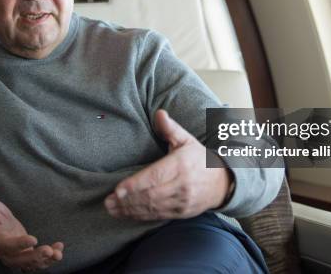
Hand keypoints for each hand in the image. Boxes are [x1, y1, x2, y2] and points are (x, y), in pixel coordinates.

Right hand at [0, 197, 63, 271]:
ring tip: (58, 254)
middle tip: (48, 251)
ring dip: (45, 261)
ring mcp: (16, 256)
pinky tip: (59, 249)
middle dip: (35, 257)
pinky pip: (37, 261)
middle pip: (20, 260)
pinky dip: (49, 258)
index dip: (20, 244)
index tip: (34, 239)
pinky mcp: (25, 255)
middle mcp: (5, 253)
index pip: (7, 246)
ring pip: (31, 264)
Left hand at [104, 109, 231, 219]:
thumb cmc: (198, 158)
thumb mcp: (187, 140)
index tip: (118, 189)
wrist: (222, 182)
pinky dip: (141, 216)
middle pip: (151, 195)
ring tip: (112, 209)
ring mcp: (182, 201)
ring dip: (130, 210)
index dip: (135, 184)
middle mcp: (182, 185)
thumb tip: (159, 113)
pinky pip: (158, 216)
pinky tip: (127, 214)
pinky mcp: (181, 213)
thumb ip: (170, 128)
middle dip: (128, 200)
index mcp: (181, 164)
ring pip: (153, 208)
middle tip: (108, 201)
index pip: (155, 176)